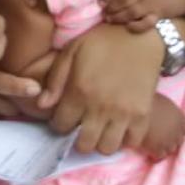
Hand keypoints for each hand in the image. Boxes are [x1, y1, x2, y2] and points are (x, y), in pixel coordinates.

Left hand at [37, 24, 162, 154]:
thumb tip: (42, 105)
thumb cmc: (102, 41)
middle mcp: (100, 107)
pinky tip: (119, 126)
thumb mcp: (71, 51)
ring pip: (106, 148)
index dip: (59, 123)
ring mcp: (123, 113)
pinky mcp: (143, 114)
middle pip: (83, 144)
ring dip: (100, 141)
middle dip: (78, 138)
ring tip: (100, 127)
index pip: (61, 126)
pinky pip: (132, 142)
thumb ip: (55, 79)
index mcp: (79, 91)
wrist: (139, 36)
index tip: (65, 116)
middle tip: (81, 125)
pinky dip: (124, 139)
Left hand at [100, 0, 184, 32]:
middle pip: (122, 0)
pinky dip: (136, 26)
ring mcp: (151, 3)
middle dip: (110, 8)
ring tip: (110, 20)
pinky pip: (145, 22)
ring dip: (117, 17)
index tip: (100, 2)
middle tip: (104, 14)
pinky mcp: (159, 14)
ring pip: (129, 12)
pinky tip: (129, 26)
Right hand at [139, 94, 184, 160]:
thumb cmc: (145, 98)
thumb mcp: (162, 101)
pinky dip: (154, 152)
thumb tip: (165, 115)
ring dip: (163, 146)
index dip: (178, 128)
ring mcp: (168, 142)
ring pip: (170, 150)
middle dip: (171, 138)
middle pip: (179, 140)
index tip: (169, 126)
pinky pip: (159, 155)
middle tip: (160, 134)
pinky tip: (147, 146)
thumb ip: (167, 111)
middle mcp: (178, 132)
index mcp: (181, 119)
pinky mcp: (157, 149)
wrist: (133, 106)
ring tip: (153, 141)